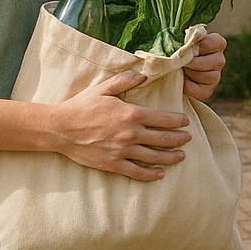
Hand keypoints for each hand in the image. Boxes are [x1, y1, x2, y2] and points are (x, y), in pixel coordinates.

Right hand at [51, 69, 190, 180]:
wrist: (61, 128)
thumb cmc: (83, 105)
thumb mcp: (104, 88)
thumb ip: (125, 80)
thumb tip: (143, 74)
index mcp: (131, 114)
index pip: (162, 118)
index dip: (177, 121)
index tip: (186, 122)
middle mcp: (131, 134)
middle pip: (162, 139)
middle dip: (178, 139)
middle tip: (189, 138)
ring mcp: (122, 151)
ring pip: (153, 157)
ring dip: (169, 157)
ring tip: (181, 156)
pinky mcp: (113, 164)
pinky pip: (136, 172)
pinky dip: (150, 175)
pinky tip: (160, 174)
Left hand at [183, 32, 225, 101]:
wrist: (177, 66)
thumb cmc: (182, 48)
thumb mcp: (186, 38)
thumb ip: (188, 37)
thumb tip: (185, 41)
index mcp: (218, 43)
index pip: (211, 43)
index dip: (197, 46)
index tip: (187, 47)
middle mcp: (220, 60)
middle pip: (207, 62)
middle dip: (190, 62)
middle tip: (181, 60)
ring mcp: (216, 76)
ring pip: (203, 76)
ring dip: (188, 73)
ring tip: (181, 69)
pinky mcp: (208, 90)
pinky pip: (198, 90)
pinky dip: (187, 86)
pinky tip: (183, 80)